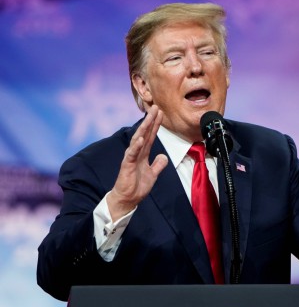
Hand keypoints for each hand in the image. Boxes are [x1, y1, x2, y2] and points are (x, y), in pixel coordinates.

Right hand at [107, 106, 167, 220]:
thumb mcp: (153, 174)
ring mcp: (131, 158)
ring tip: (149, 117)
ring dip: (144, 128)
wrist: (127, 199)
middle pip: (144, 134)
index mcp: (143, 154)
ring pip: (138, 140)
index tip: (161, 113)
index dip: (156, 125)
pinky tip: (140, 138)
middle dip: (151, 120)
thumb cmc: (137, 186)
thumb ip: (158, 165)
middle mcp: (137, 153)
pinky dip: (136, 146)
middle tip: (156, 107)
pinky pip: (132, 154)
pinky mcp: (127, 166)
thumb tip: (163, 156)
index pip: (150, 136)